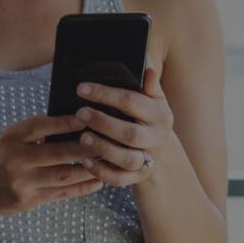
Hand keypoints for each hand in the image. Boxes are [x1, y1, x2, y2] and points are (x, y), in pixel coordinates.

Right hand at [0, 114, 102, 223]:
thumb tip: (77, 120)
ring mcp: (23, 183)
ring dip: (89, 169)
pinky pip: (62, 194)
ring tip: (108, 162)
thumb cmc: (2, 158)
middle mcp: (16, 160)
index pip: (39, 127)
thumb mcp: (12, 139)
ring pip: (63, 175)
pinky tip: (98, 182)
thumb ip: (37, 131)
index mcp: (11, 139)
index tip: (86, 118)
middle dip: (85, 148)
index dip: (64, 123)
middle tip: (108, 141)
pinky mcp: (30, 201)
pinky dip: (82, 188)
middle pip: (57, 153)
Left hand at [73, 60, 173, 186]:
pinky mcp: (138, 178)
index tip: (81, 88)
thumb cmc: (150, 121)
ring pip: (126, 158)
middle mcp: (156, 138)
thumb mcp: (155, 102)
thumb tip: (146, 63)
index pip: (131, 101)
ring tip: (82, 137)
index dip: (106, 94)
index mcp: (159, 114)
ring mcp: (148, 160)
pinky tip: (85, 161)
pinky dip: (101, 171)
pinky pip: (119, 178)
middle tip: (80, 113)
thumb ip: (149, 86)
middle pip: (129, 133)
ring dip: (102, 148)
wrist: (164, 156)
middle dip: (103, 122)